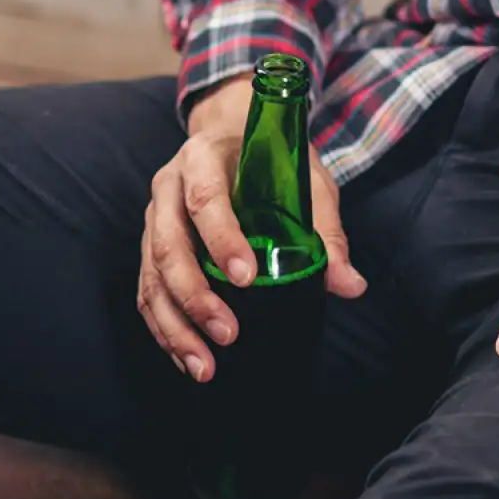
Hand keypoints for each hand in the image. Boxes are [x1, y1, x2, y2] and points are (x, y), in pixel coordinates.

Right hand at [137, 76, 366, 381]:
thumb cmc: (273, 157)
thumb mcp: (306, 181)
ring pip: (151, 276)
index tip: (246, 278)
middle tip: (227, 334)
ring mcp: (154, 218)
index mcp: (203, 158)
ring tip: (204, 366)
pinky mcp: (150, 246)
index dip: (221, 240)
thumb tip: (350, 285)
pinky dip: (165, 328)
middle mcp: (168, 187)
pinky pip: (148, 291)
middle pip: (167, 245)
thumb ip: (325, 232)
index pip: (205, 199)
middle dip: (195, 296)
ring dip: (175, 325)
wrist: (232, 133)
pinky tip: (188, 358)